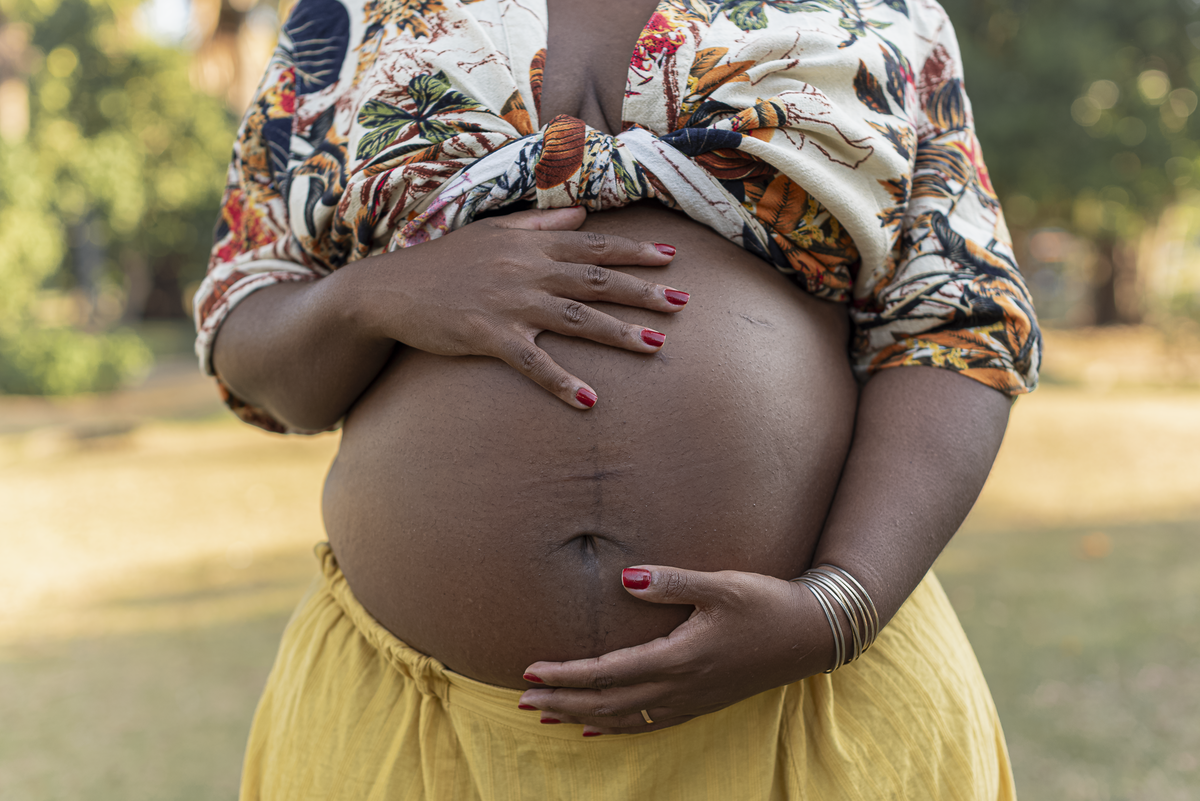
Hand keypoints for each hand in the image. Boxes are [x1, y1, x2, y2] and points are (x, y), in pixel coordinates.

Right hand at [357, 206, 688, 407]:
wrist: (388, 289)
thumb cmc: (442, 263)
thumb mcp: (492, 233)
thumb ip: (541, 227)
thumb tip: (582, 215)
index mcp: (529, 248)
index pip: (593, 247)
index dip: (634, 253)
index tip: (672, 258)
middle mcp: (526, 271)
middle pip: (596, 281)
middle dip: (643, 291)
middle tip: (684, 303)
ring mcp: (509, 304)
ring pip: (575, 318)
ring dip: (618, 333)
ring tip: (656, 346)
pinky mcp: (487, 335)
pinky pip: (532, 362)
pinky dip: (561, 381)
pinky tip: (588, 399)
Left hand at [517, 565, 834, 735]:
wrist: (811, 635)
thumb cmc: (767, 604)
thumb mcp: (722, 585)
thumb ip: (672, 582)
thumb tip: (624, 578)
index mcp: (679, 658)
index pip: (607, 672)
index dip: (565, 674)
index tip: (530, 671)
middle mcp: (680, 688)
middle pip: (606, 703)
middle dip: (561, 701)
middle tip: (521, 700)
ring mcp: (690, 701)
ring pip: (623, 718)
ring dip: (580, 716)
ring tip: (546, 715)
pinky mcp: (701, 703)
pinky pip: (648, 724)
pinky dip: (615, 727)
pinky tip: (597, 727)